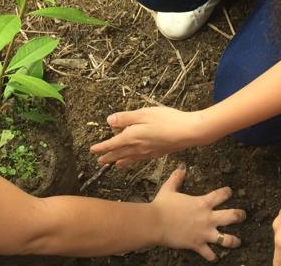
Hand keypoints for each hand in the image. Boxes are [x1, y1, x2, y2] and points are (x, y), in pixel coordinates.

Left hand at [91, 106, 208, 166]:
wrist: (188, 132)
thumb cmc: (166, 119)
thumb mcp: (143, 114)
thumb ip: (126, 118)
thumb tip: (109, 121)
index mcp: (132, 136)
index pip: (113, 144)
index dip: (102, 147)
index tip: (92, 151)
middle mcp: (139, 147)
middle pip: (120, 154)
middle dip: (108, 157)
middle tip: (99, 162)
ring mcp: (149, 151)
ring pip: (130, 158)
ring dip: (120, 161)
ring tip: (114, 166)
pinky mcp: (158, 152)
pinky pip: (141, 159)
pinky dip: (134, 161)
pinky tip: (136, 160)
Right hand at [152, 165, 243, 260]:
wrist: (156, 223)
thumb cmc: (162, 205)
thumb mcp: (169, 188)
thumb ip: (177, 178)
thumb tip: (182, 167)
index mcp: (202, 203)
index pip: (221, 195)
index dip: (227, 192)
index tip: (229, 191)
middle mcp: (208, 218)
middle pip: (231, 216)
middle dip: (240, 215)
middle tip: (243, 215)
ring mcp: (204, 233)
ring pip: (226, 239)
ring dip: (234, 241)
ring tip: (238, 241)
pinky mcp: (198, 245)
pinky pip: (209, 254)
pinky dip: (212, 257)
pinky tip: (214, 258)